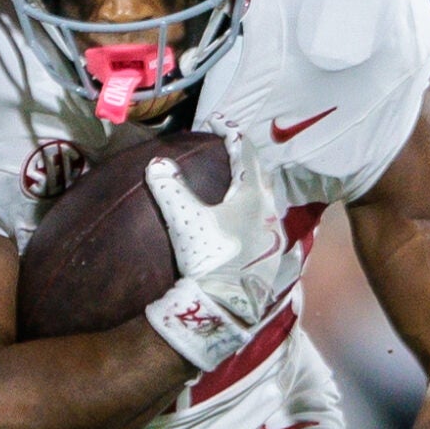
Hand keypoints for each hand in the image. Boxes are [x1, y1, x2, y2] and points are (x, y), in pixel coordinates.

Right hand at [143, 126, 305, 369]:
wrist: (226, 306)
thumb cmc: (209, 258)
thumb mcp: (184, 220)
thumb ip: (170, 189)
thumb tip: (156, 163)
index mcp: (253, 195)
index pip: (245, 152)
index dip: (230, 133)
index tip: (216, 122)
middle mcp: (270, 210)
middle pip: (261, 173)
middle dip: (245, 157)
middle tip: (230, 148)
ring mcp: (273, 234)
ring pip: (268, 197)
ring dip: (253, 184)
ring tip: (237, 180)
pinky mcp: (272, 255)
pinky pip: (267, 221)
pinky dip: (256, 210)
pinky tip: (247, 218)